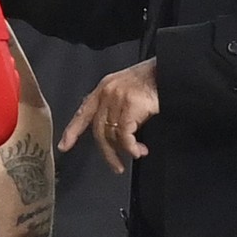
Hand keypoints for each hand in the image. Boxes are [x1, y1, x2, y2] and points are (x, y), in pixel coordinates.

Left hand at [60, 57, 159, 173]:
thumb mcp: (129, 89)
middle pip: (98, 129)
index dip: (72, 130)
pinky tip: (139, 151)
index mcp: (103, 88)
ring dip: (125, 150)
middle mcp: (106, 92)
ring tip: (137, 154)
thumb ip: (118, 105)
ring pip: (112, 134)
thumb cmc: (155, 80)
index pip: (83, 111)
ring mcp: (116, 98)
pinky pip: (125, 135)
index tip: (64, 146)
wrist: (172, 68)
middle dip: (106, 152)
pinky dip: (131, 147)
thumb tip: (116, 132)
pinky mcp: (130, 105)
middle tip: (116, 167)